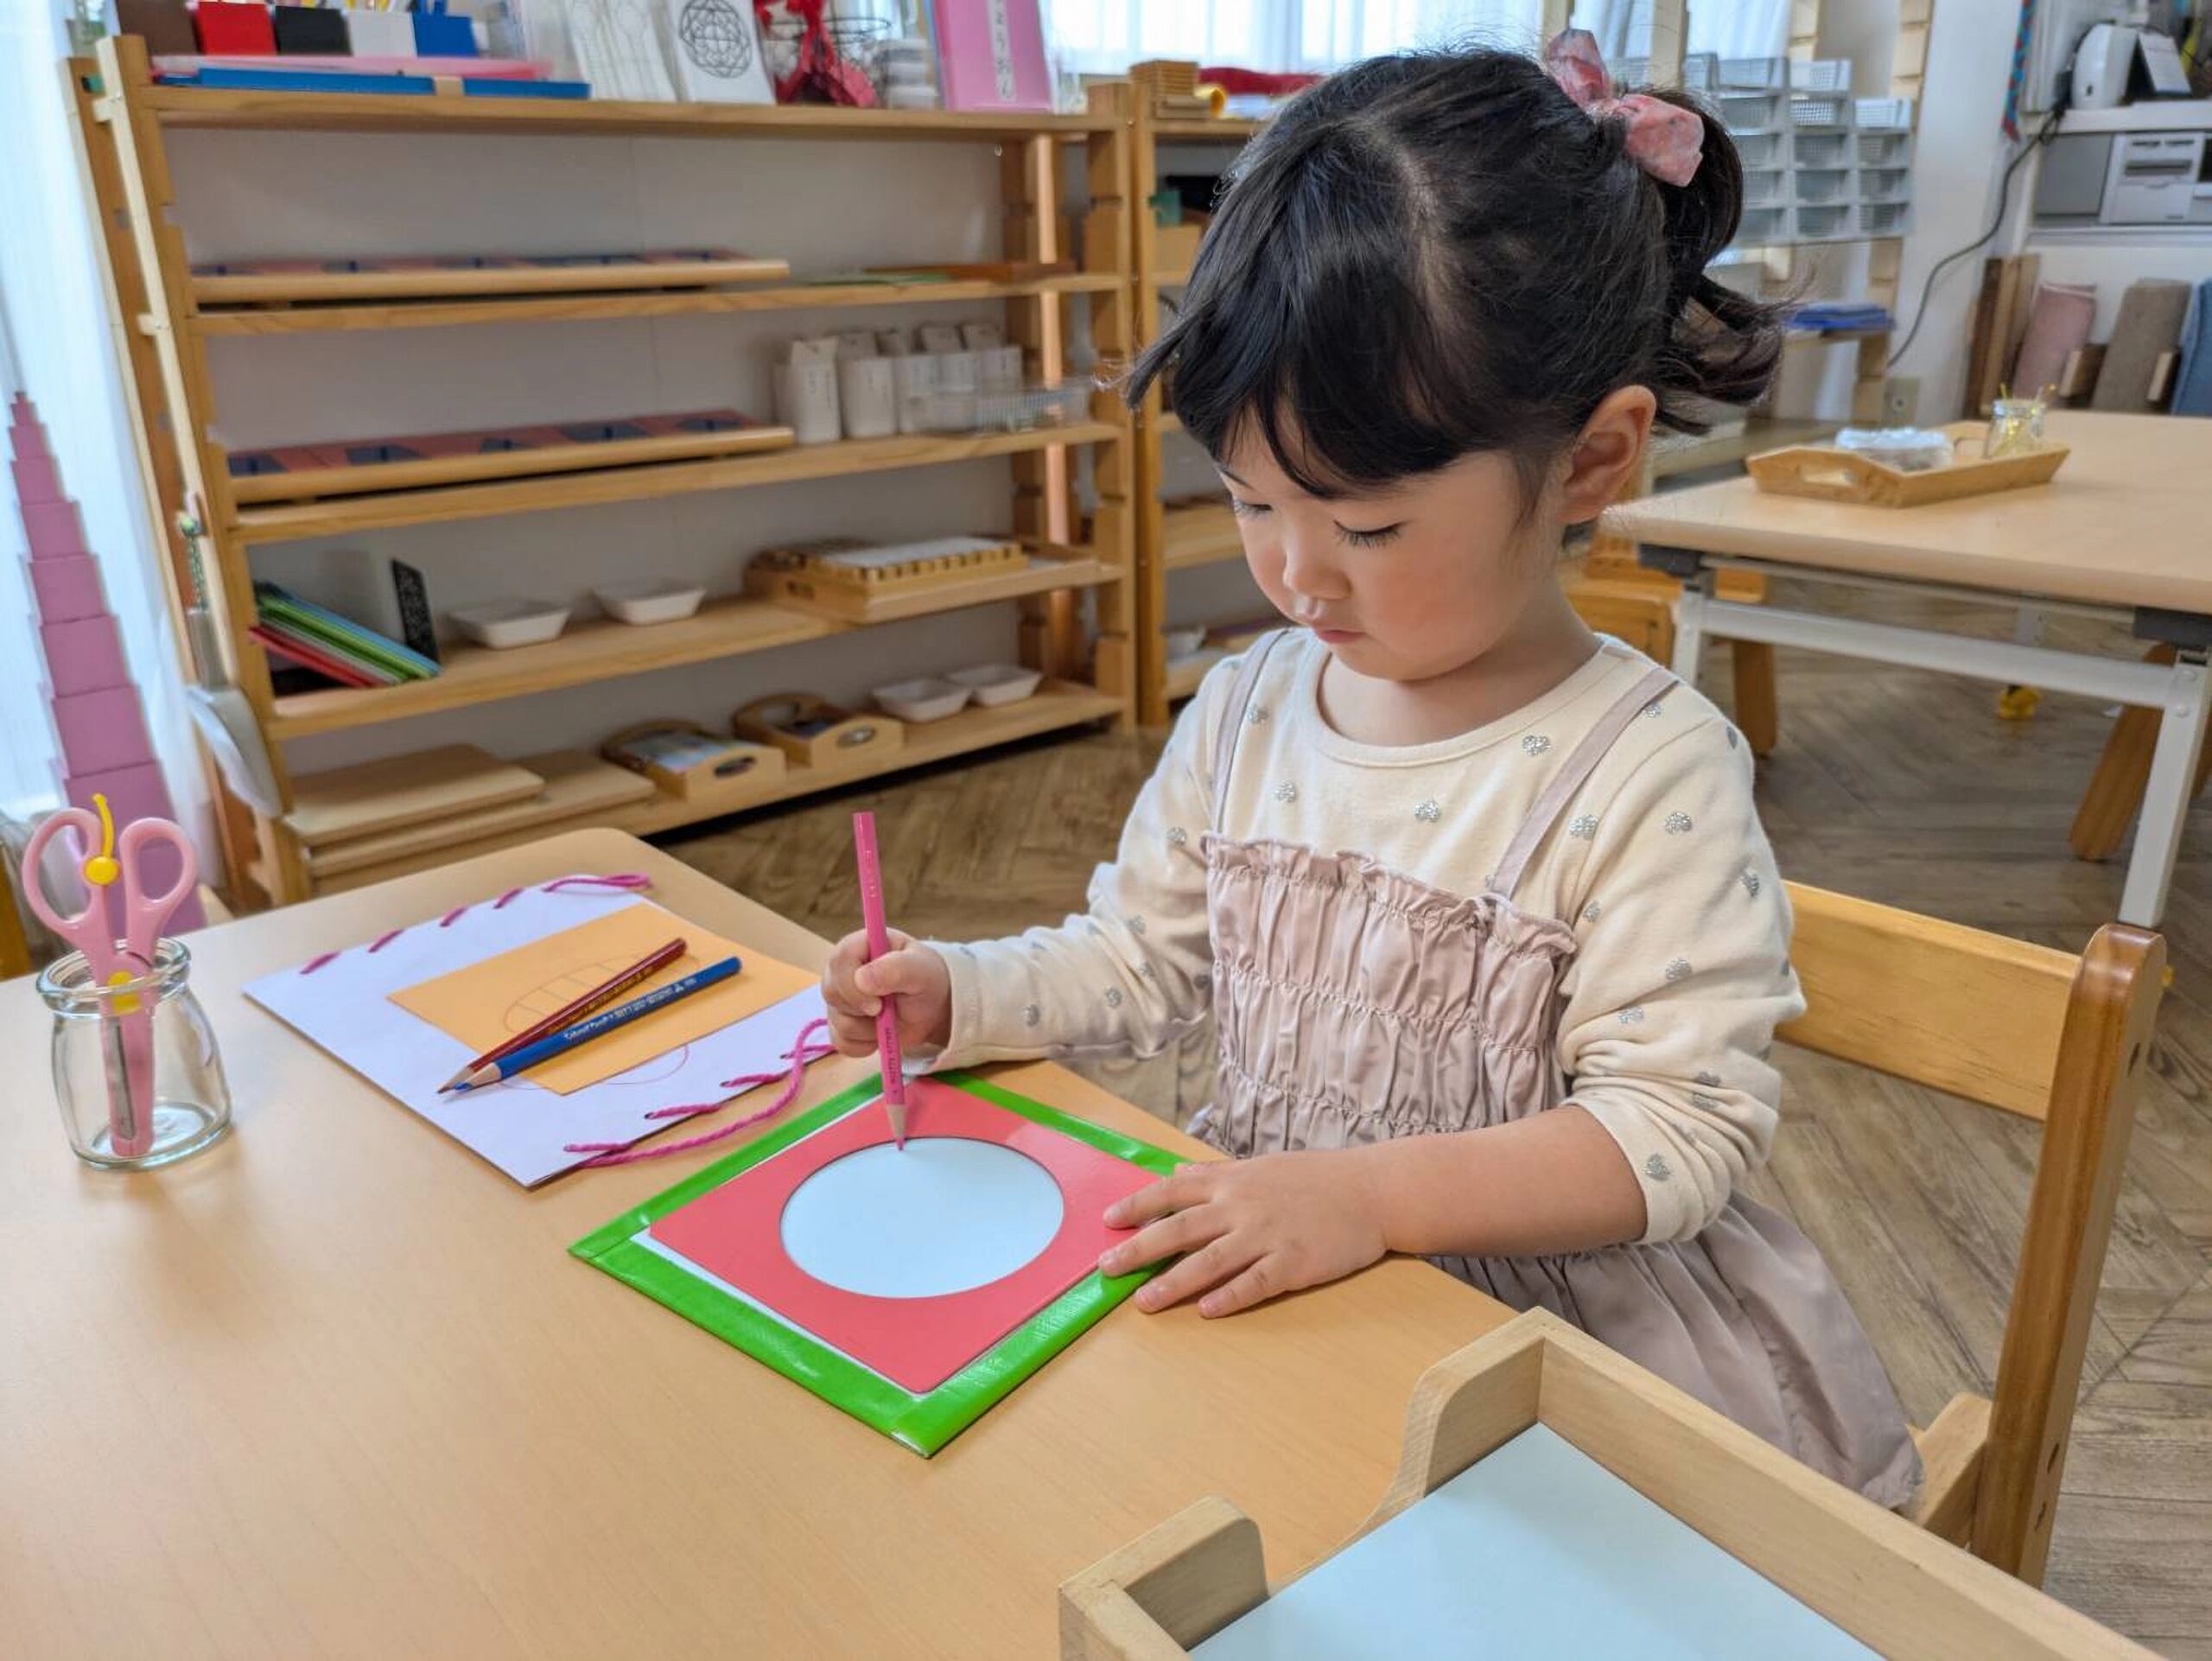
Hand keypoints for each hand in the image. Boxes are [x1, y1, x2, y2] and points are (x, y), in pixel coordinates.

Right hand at [821, 929, 952, 1057]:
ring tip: (890, 1019)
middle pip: (831, 992)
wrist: (931, 1009)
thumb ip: (895, 968)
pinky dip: (864, 1045)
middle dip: (861, 1009)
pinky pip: (841, 1042)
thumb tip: (861, 979)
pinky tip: (880, 1035)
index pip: (839, 960)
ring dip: (868, 1029)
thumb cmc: (925, 980)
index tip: (878, 1004)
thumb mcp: (920, 970)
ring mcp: (839, 998)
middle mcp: (843, 971)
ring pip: (837, 1022)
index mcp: (860, 946)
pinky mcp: (840, 1024)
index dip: (852, 985)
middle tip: (885, 1011)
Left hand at [1099, 1150, 1388, 1318]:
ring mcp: (1267, 1235)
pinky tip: (1206, 1311)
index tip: (1108, 1219)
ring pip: (1210, 1261)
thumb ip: (1215, 1173)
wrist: (1372, 1190)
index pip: (1172, 1192)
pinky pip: (1255, 1283)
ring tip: (1144, 1302)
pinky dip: (1230, 1297)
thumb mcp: (1260, 1165)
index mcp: (1232, 1181)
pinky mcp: (1294, 1262)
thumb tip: (1176, 1175)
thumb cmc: (1315, 1178)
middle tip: (1106, 1267)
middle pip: (1180, 1229)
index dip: (1137, 1205)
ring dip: (1173, 1282)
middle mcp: (1242, 1206)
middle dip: (1139, 1248)